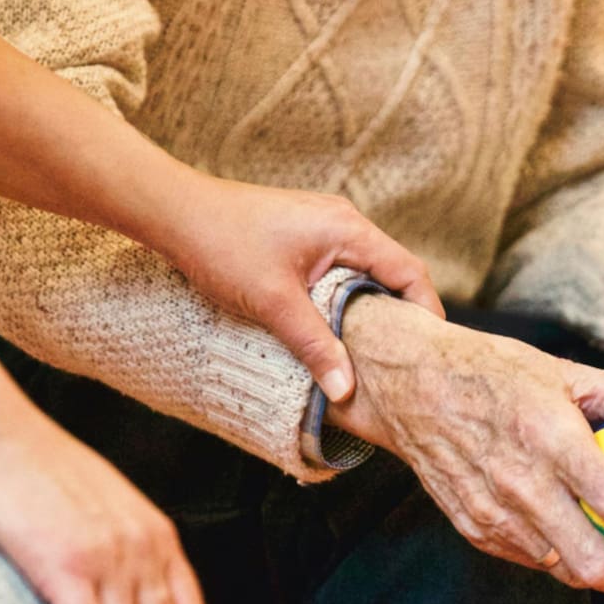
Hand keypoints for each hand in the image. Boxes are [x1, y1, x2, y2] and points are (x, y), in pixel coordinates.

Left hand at [163, 177, 444, 402]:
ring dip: (369, 310)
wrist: (175, 212)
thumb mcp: (274, 303)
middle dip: (400, 317)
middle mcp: (343, 223)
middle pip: (392, 273)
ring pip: (364, 274)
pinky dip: (344, 299)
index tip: (428, 353)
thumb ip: (315, 346)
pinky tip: (333, 330)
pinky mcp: (302, 237)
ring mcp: (322, 227)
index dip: (426, 313)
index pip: (409, 272)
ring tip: (371, 354)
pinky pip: (340, 271)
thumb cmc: (222, 245)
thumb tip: (346, 390)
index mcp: (348, 229)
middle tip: (403, 362)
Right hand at [328, 295, 603, 596]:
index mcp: (549, 439)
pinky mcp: (472, 527)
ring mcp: (490, 513)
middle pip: (593, 563)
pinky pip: (530, 558)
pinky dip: (562, 558)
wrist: (409, 385)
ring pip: (562, 570)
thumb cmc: (493, 371)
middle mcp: (518, 485)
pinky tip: (580, 539)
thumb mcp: (568, 371)